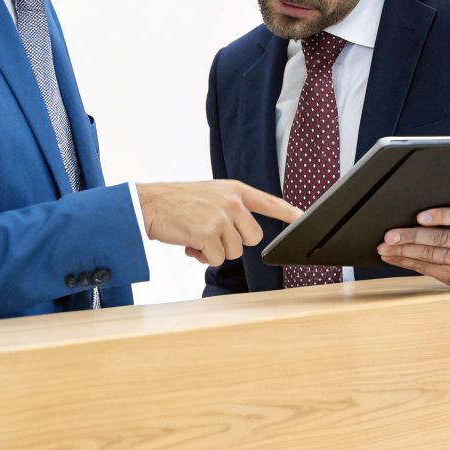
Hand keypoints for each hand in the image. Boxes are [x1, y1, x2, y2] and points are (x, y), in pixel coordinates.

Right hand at [137, 180, 301, 265]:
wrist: (148, 204)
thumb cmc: (177, 203)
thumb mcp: (210, 196)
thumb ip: (230, 210)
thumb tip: (242, 238)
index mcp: (235, 190)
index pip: (269, 202)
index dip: (288, 212)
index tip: (301, 218)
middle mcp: (232, 202)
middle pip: (253, 238)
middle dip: (234, 244)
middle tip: (213, 237)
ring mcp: (221, 217)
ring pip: (234, 252)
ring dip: (216, 252)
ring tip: (197, 238)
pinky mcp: (208, 233)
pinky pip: (217, 259)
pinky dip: (204, 257)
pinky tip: (190, 244)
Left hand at [377, 200, 449, 285]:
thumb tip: (415, 200)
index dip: (440, 216)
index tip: (419, 217)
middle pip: (441, 238)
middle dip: (411, 237)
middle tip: (390, 236)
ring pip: (432, 256)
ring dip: (404, 252)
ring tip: (385, 248)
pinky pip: (428, 270)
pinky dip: (408, 263)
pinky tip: (394, 257)